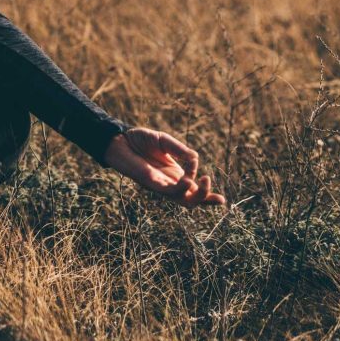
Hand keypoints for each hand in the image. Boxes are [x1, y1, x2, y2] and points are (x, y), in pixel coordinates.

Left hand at [103, 127, 226, 208]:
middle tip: (220, 198)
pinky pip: (170, 192)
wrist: (119, 139)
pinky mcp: (152, 184)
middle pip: (192, 200)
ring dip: (198, 195)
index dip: (208, 196)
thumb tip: (195, 160)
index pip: (194, 189)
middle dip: (207, 201)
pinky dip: (182, 187)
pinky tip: (187, 178)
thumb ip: (181, 150)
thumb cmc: (140, 140)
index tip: (219, 196)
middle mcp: (170, 182)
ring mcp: (161, 185)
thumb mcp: (165, 141)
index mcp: (175, 174)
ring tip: (205, 179)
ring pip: (184, 201)